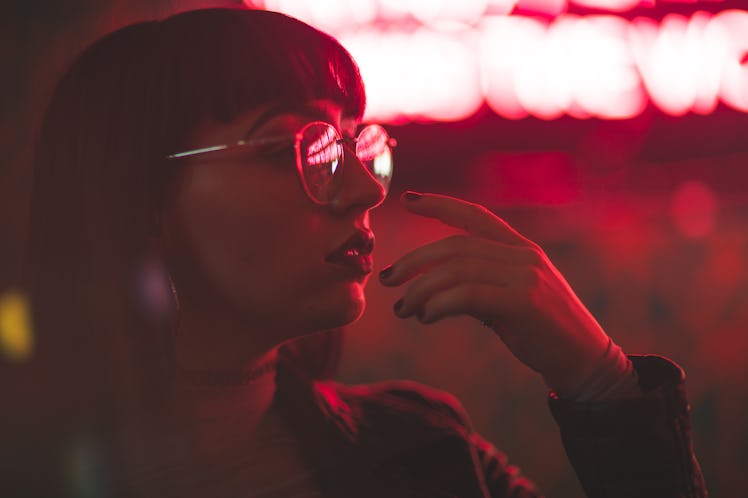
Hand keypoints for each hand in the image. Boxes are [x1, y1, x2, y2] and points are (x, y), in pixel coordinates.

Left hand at [379, 191, 609, 393]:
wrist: (585, 362)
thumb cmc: (542, 332)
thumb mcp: (510, 299)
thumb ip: (480, 284)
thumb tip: (434, 288)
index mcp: (520, 249)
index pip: (475, 216)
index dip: (441, 205)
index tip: (408, 199)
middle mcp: (523, 255)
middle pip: (455, 246)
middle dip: (414, 261)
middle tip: (387, 279)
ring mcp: (526, 276)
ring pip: (456, 270)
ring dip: (420, 289)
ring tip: (403, 308)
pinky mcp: (524, 302)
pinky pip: (468, 295)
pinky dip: (439, 304)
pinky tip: (426, 316)